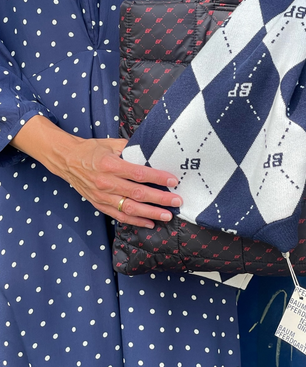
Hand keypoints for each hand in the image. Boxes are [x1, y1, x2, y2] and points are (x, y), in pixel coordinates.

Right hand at [11, 115, 181, 228]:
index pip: (138, 173)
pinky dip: (135, 221)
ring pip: (130, 208)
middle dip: (160, 199)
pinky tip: (149, 223)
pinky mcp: (99, 204)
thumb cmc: (91, 150)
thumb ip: (131, 148)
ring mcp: (102, 196)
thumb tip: (152, 152)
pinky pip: (119, 216)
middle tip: (176, 201)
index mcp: (110, 164)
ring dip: (150, 213)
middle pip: (137, 193)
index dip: (157, 178)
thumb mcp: (111, 143)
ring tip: (167, 215)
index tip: (173, 181)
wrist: (67, 160)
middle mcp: (106, 182)